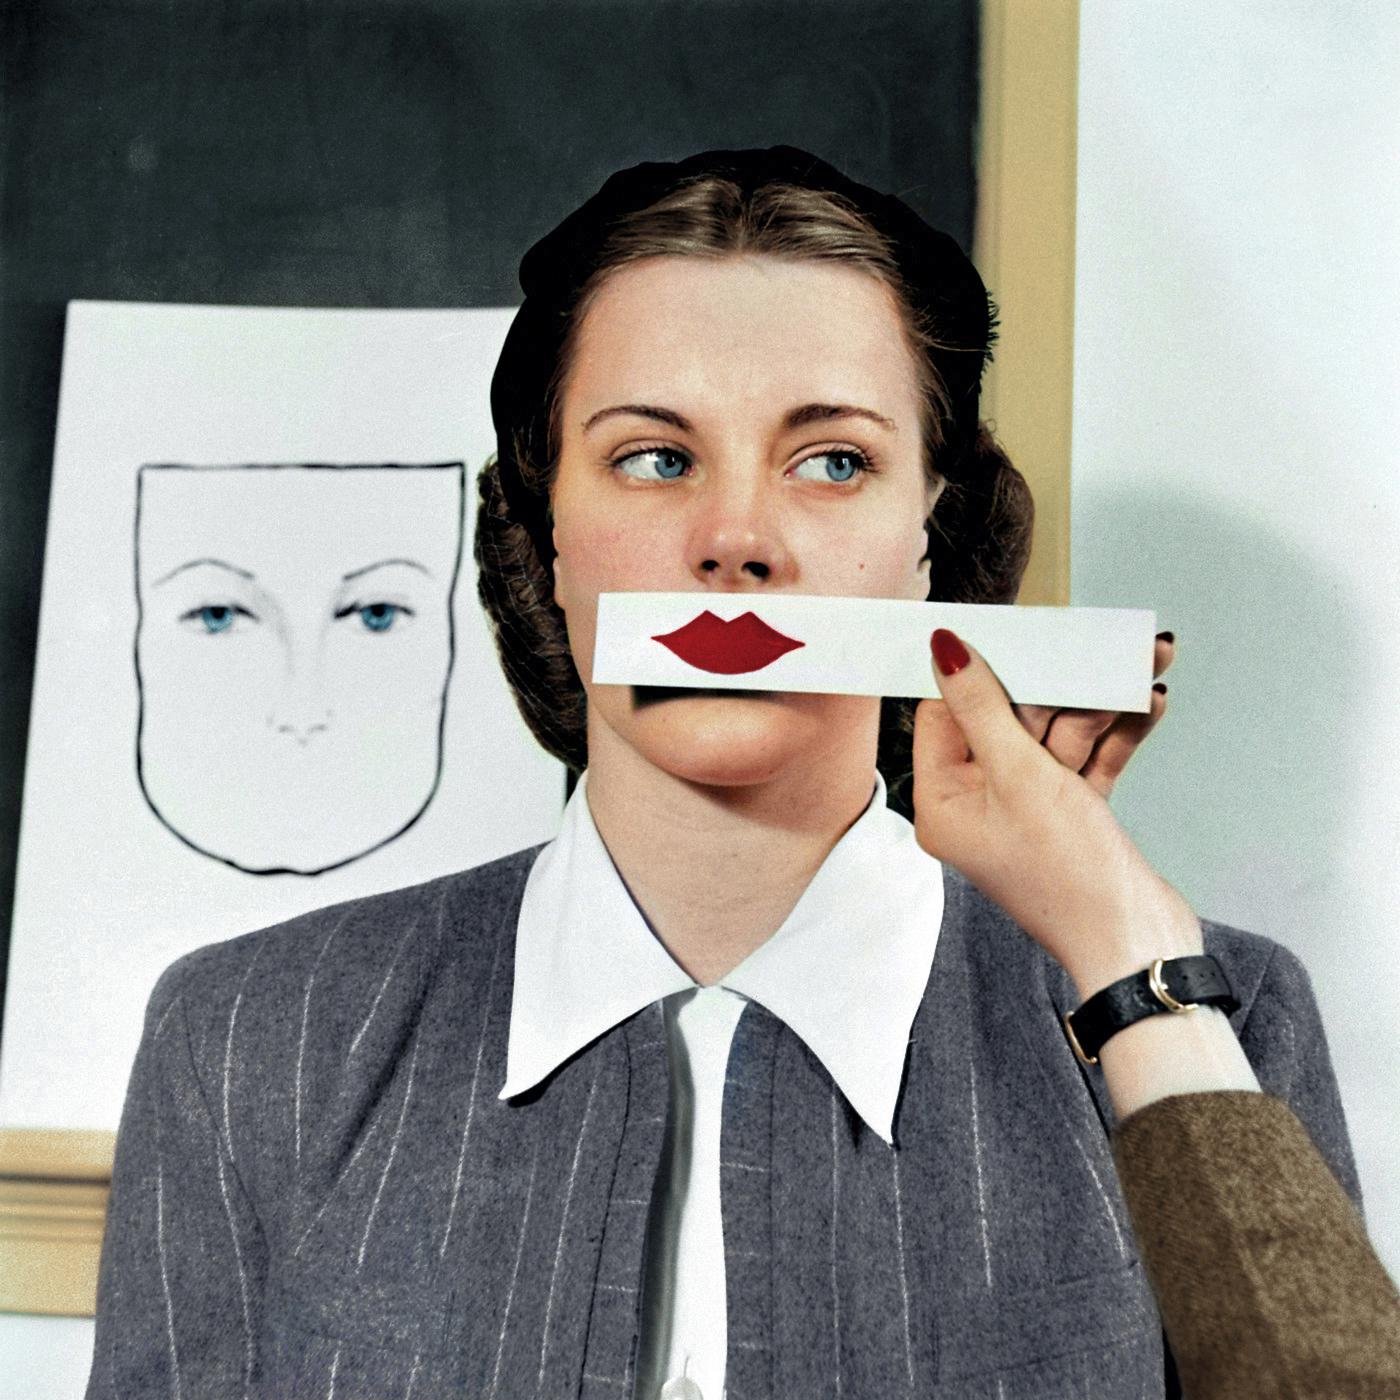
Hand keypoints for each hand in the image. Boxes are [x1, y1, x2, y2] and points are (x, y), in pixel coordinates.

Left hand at [912, 628, 1201, 998]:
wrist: (1138, 944)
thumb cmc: (1068, 873)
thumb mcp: (1020, 776)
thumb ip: (984, 707)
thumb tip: (944, 649)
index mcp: (942, 801)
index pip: (946, 714)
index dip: (980, 670)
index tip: (1013, 629)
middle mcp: (977, 804)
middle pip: (1007, 719)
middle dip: (1060, 684)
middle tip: (1097, 646)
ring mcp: (1025, 810)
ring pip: (1056, 735)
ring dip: (1101, 703)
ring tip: (1147, 662)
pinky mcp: (1069, 815)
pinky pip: (1086, 760)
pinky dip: (1117, 734)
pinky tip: (1151, 701)